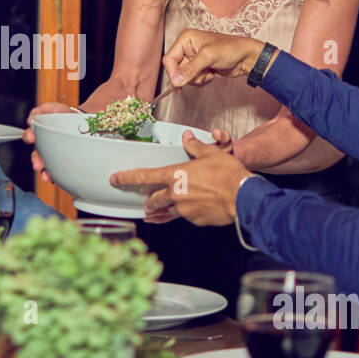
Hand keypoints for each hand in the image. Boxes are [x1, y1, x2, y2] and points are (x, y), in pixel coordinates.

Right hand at [24, 102, 74, 184]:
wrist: (82, 123)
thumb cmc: (65, 116)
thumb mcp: (53, 108)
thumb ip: (42, 110)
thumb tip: (31, 118)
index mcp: (40, 133)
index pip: (30, 136)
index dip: (29, 136)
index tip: (32, 137)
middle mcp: (44, 146)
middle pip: (36, 155)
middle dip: (36, 160)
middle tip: (38, 164)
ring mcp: (52, 155)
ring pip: (44, 166)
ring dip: (43, 172)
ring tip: (46, 175)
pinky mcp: (61, 162)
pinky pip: (55, 172)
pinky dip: (54, 177)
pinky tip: (54, 179)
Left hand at [110, 131, 248, 225]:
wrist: (244, 196)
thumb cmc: (228, 174)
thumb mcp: (211, 154)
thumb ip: (195, 146)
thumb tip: (188, 136)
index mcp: (175, 176)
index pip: (144, 176)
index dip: (126, 178)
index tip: (114, 179)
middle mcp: (176, 195)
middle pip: (154, 200)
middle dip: (149, 202)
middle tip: (146, 203)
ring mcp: (185, 210)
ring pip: (167, 213)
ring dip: (161, 213)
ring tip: (156, 214)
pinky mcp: (195, 221)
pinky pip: (185, 218)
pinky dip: (185, 215)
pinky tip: (190, 211)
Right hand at [163, 28, 264, 87]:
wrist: (247, 57)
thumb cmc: (231, 49)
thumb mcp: (208, 57)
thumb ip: (190, 69)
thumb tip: (176, 81)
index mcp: (185, 39)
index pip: (169, 59)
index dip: (173, 72)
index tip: (180, 83)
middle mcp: (187, 47)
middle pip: (176, 70)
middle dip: (190, 75)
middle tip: (203, 71)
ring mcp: (193, 58)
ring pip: (185, 76)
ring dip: (197, 78)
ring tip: (210, 70)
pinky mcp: (200, 67)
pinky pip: (193, 79)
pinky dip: (202, 79)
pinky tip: (212, 72)